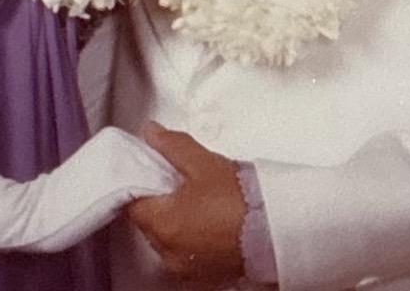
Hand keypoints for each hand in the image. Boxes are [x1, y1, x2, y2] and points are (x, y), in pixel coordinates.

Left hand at [126, 122, 244, 286]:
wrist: (277, 231)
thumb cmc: (240, 200)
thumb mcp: (203, 163)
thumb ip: (172, 145)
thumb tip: (151, 133)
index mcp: (162, 225)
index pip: (132, 203)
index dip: (140, 183)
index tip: (152, 171)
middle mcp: (169, 253)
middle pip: (149, 222)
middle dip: (160, 201)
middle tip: (180, 181)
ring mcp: (187, 270)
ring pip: (167, 239)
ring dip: (176, 221)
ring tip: (199, 200)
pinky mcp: (206, 277)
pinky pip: (187, 254)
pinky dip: (192, 238)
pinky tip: (210, 221)